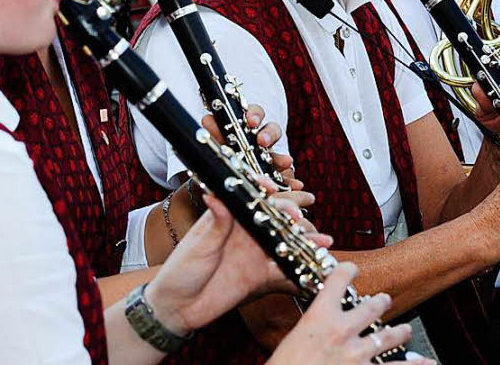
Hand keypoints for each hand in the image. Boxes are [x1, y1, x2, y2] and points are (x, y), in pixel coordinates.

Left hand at [144, 191, 330, 335]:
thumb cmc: (180, 271)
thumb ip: (215, 223)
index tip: (277, 191)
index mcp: (230, 218)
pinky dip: (301, 269)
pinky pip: (284, 271)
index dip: (268, 193)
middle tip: (304, 220)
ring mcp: (255, 254)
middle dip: (295, 217)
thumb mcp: (197, 245)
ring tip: (323, 241)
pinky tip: (316, 267)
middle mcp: (247, 233)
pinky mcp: (260, 276)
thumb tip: (216, 194)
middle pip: (277, 220)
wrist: (176, 308)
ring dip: (305, 242)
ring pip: (286, 244)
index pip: (254, 200)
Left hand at [201, 112, 306, 195]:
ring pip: (280, 153)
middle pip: (272, 131)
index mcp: (245, 128)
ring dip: (281, 157)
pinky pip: (284, 179)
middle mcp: (259, 142)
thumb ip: (212, 134)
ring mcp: (267, 161)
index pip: (255, 114)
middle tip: (262, 142)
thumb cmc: (216, 159)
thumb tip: (207, 119)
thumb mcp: (213, 146)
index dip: (255, 114)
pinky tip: (296, 185)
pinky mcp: (272, 178)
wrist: (216, 185)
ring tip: (285, 163)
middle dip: (268, 135)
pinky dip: (290, 181)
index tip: (251, 121)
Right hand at [266, 262, 434, 364]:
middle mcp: (342, 330)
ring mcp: (357, 354)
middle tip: (384, 300)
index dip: (347, 270)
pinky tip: (428, 363)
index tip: (351, 269)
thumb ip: (309, 330)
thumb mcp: (290, 341)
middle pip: (371, 306)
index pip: (338, 279)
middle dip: (381, 302)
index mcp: (319, 317)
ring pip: (388, 336)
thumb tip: (314, 330)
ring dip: (399, 331)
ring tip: (405, 330)